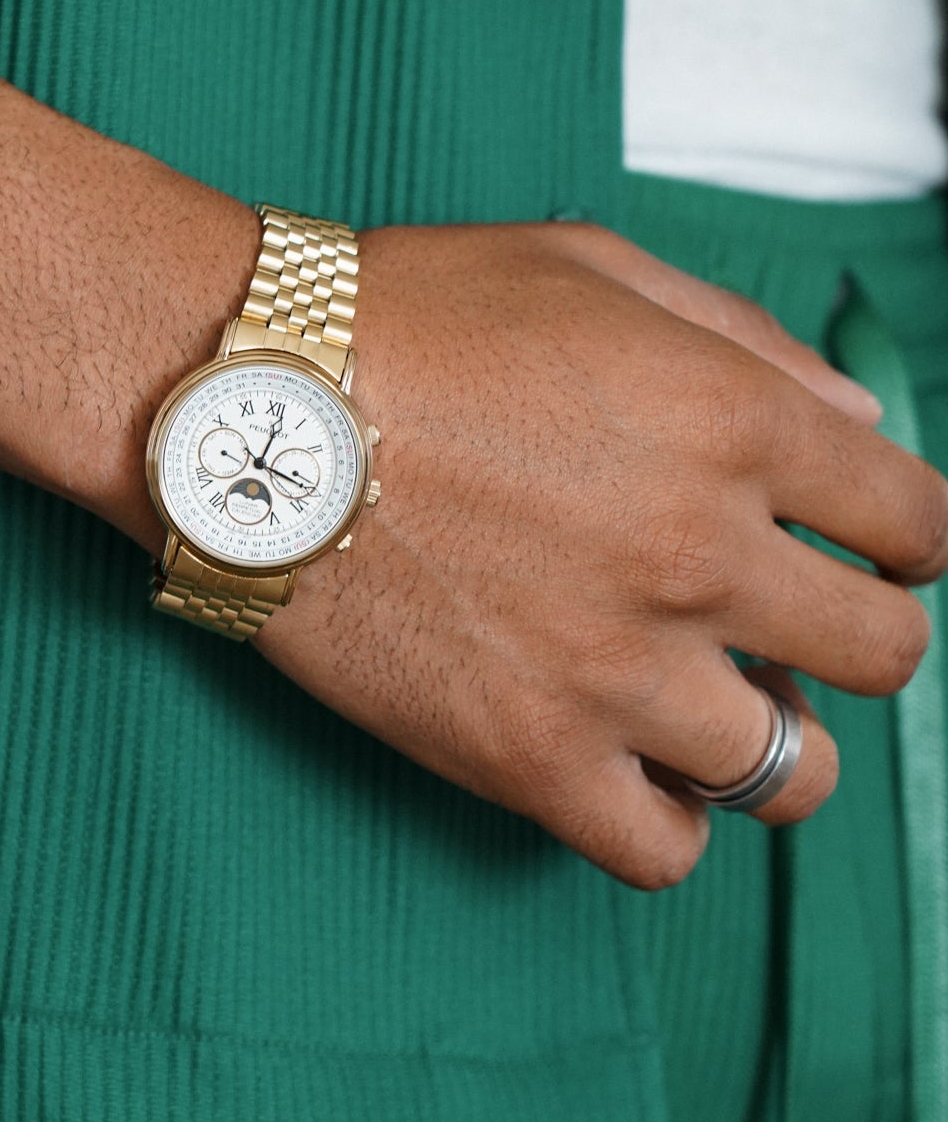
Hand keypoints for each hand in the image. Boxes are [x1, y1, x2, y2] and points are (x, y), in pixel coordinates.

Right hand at [254, 219, 947, 888]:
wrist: (240, 406)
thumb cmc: (406, 317)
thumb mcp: (591, 269)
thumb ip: (747, 341)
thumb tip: (855, 425)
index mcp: (733, 424)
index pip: (914, 519)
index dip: (904, 537)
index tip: (866, 547)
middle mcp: (699, 557)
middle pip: (884, 653)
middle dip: (857, 636)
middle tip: (789, 624)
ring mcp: (616, 671)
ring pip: (796, 774)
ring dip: (774, 741)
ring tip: (710, 708)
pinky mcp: (524, 757)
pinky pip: (662, 852)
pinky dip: (668, 823)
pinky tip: (630, 771)